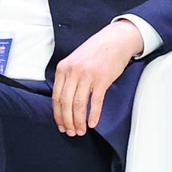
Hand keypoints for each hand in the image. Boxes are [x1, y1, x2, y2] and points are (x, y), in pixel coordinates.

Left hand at [51, 19, 142, 136]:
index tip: (61, 125)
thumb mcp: (75, 61)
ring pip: (79, 105)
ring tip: (81, 131)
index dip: (58, 115)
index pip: (56, 97)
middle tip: (71, 132)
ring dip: (79, 121)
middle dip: (67, 121)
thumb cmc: (96, 51)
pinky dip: (93, 115)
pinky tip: (92, 123)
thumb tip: (64, 102)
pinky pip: (95, 101)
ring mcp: (88, 75)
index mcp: (63, 68)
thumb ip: (68, 78)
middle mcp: (73, 72)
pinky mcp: (102, 79)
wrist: (115, 40)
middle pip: (65, 103)